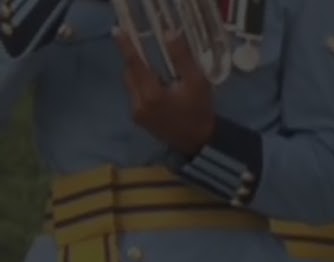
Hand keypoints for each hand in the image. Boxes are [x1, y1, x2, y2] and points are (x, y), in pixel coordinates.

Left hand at [115, 30, 215, 156]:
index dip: (126, 46)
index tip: (117, 31)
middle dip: (135, 61)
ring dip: (139, 75)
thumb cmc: (200, 112)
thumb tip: (169, 33)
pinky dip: (142, 88)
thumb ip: (182, 57)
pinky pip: (135, 96)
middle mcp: (139, 103)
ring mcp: (137, 113)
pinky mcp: (139, 120)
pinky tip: (158, 90)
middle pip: (130, 74)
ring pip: (131, 85)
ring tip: (156, 73)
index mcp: (153, 94)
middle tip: (143, 51)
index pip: (135, 63)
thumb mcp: (198, 82)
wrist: (199, 143)